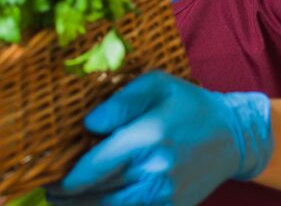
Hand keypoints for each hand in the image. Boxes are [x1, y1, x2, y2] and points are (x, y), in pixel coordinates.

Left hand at [46, 71, 271, 205]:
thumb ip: (120, 102)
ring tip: (65, 200)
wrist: (233, 136)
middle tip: (50, 190)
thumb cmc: (188, 105)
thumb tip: (88, 125)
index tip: (47, 178)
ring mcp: (165, 195)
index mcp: (147, 138)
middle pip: (98, 194)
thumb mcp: (156, 85)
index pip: (95, 166)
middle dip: (69, 196)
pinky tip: (95, 202)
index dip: (67, 178)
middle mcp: (155, 171)